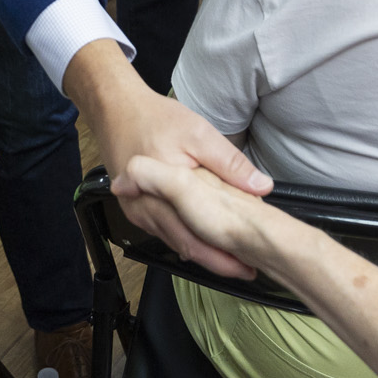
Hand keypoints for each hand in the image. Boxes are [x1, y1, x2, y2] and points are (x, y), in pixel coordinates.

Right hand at [66, 42, 271, 278]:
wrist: (115, 110)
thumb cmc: (154, 119)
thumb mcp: (199, 134)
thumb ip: (229, 163)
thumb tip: (262, 187)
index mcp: (160, 193)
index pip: (196, 236)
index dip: (223, 254)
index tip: (251, 262)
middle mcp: (144, 209)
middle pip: (186, 245)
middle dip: (217, 260)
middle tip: (248, 267)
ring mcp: (138, 213)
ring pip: (175, 242)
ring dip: (203, 252)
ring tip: (233, 259)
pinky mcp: (136, 210)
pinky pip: (164, 232)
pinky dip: (187, 238)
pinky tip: (206, 241)